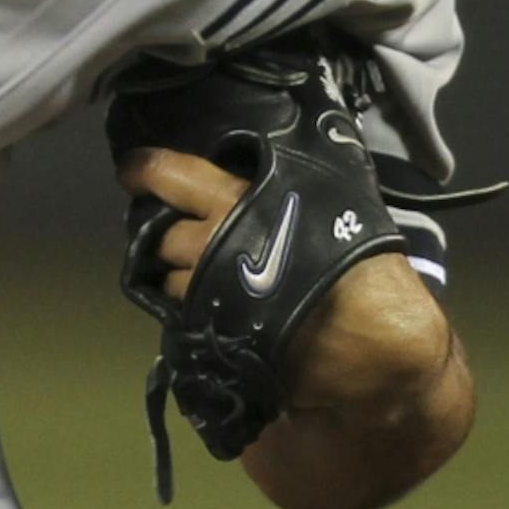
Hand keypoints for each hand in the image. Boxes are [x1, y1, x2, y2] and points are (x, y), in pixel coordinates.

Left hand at [118, 146, 450, 413]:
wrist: (378, 343)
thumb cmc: (360, 260)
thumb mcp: (329, 198)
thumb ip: (288, 182)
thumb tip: (272, 166)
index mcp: (234, 202)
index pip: (169, 175)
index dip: (143, 170)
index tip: (131, 172)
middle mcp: (210, 246)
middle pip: (162, 236)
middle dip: (165, 234)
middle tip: (179, 233)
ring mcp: (210, 297)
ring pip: (170, 284)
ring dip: (179, 278)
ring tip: (202, 277)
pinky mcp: (216, 340)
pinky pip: (189, 324)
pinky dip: (195, 315)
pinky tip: (217, 312)